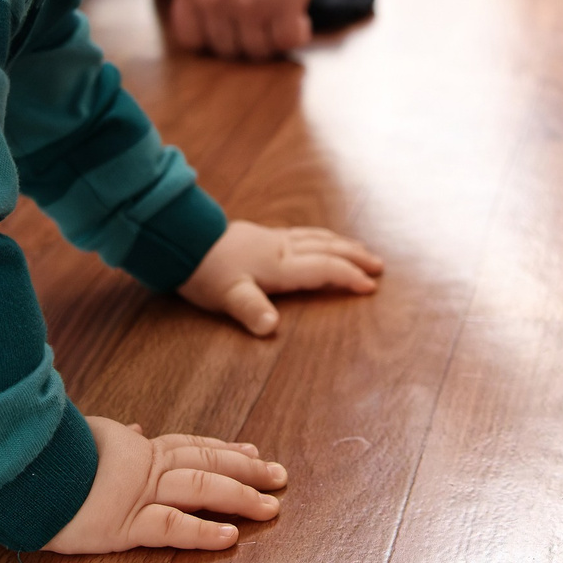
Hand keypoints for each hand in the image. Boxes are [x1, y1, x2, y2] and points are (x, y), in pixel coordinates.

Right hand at [44, 417, 287, 552]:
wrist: (20, 466)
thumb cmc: (48, 454)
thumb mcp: (86, 435)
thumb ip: (115, 436)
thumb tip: (136, 429)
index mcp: (137, 448)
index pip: (192, 446)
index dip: (225, 449)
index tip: (253, 451)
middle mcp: (146, 467)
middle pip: (208, 464)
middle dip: (248, 470)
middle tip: (280, 476)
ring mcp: (138, 494)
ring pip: (201, 490)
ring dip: (240, 497)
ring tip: (271, 507)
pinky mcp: (123, 524)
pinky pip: (171, 527)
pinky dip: (203, 532)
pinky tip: (230, 537)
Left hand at [166, 0, 330, 58]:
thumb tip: (207, 23)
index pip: (191, 38)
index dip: (213, 38)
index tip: (231, 29)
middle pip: (226, 48)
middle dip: (245, 39)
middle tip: (262, 24)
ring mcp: (248, 3)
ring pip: (257, 49)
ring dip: (271, 39)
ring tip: (281, 18)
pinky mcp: (283, 5)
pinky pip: (286, 41)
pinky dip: (295, 34)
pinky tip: (299, 19)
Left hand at [179, 219, 383, 336]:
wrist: (183, 241)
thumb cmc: (205, 272)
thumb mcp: (227, 296)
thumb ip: (251, 310)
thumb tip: (270, 329)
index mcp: (280, 265)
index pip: (324, 269)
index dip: (349, 276)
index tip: (371, 286)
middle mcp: (282, 249)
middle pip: (328, 249)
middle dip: (355, 257)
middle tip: (379, 265)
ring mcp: (273, 239)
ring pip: (317, 237)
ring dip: (342, 244)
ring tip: (360, 249)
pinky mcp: (262, 235)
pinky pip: (304, 234)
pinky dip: (322, 237)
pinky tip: (318, 240)